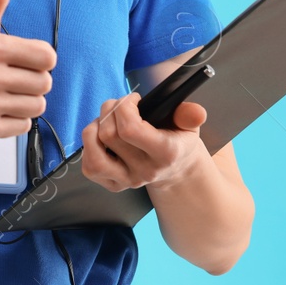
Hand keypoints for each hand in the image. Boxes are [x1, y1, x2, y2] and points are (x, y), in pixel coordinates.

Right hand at [0, 0, 55, 139]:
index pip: (48, 57)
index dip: (38, 59)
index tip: (19, 59)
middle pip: (45, 83)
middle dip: (31, 82)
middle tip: (8, 79)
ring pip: (37, 106)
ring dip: (24, 102)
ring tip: (1, 95)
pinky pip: (23, 126)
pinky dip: (13, 121)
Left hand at [81, 93, 209, 192]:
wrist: (176, 169)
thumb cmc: (176, 139)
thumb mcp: (187, 125)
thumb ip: (190, 115)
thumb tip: (196, 112)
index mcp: (165, 153)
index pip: (130, 129)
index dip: (123, 106)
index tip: (133, 99)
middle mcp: (146, 170)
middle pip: (109, 134)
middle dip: (109, 110)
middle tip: (120, 106)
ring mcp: (128, 180)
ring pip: (93, 153)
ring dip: (94, 129)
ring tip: (106, 121)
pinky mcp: (114, 185)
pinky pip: (89, 167)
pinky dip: (89, 147)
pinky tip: (101, 138)